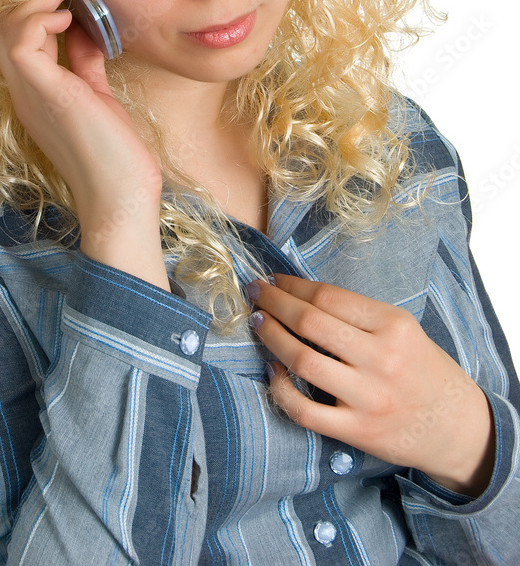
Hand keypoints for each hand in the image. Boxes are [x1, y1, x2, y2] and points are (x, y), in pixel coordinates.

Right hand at [0, 0, 167, 288]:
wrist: (122, 197)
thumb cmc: (116, 154)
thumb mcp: (98, 93)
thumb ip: (85, 61)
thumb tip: (84, 27)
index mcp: (36, 87)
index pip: (18, 30)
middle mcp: (23, 87)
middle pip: (4, 20)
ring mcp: (27, 90)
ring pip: (7, 24)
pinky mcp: (40, 91)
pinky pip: (21, 38)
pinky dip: (42, 15)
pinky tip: (70, 11)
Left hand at [247, 274, 494, 496]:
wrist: (455, 426)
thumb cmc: (422, 369)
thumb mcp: (403, 330)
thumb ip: (359, 315)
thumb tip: (301, 294)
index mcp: (393, 326)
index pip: (329, 297)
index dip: (292, 285)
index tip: (273, 279)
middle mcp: (381, 359)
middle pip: (311, 323)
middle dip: (274, 303)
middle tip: (255, 292)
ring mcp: (368, 397)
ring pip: (303, 360)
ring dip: (271, 337)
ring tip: (257, 323)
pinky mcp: (357, 431)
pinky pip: (304, 410)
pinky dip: (280, 388)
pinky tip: (271, 370)